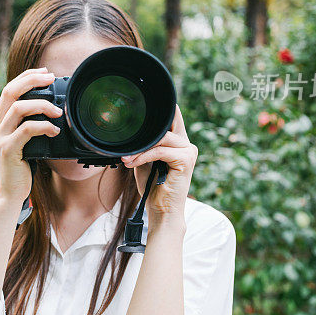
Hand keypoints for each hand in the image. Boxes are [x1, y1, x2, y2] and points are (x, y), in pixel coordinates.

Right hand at [0, 67, 62, 204]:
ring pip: (19, 108)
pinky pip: (27, 129)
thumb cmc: (19, 169)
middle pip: (11, 91)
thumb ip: (28, 126)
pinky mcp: (8, 149)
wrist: (8, 195)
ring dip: (43, 105)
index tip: (44, 72)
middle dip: (32, 80)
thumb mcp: (21, 142)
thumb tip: (52, 110)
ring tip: (58, 112)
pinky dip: (44, 126)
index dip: (26, 77)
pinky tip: (55, 131)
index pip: (9, 89)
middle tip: (51, 78)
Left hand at [120, 105, 195, 223]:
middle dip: (145, 133)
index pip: (173, 117)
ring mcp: (188, 151)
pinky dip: (144, 156)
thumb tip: (133, 130)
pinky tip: (132, 163)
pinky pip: (160, 151)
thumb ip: (146, 144)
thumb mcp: (146, 159)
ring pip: (161, 138)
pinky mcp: (186, 160)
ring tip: (127, 159)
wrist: (161, 209)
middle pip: (166, 125)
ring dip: (140, 149)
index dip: (162, 109)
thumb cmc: (154, 186)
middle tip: (127, 145)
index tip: (142, 105)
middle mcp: (187, 144)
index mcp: (179, 142)